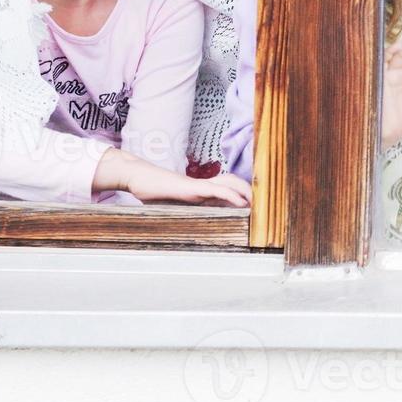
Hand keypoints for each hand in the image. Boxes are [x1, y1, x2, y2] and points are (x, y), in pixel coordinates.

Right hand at [96, 150, 251, 206]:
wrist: (137, 177)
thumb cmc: (153, 191)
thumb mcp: (170, 205)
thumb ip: (181, 210)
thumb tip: (187, 223)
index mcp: (200, 190)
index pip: (227, 188)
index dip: (241, 194)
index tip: (254, 206)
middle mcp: (202, 185)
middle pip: (233, 183)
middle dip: (249, 191)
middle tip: (263, 204)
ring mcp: (197, 185)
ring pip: (229, 184)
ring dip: (246, 192)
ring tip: (258, 203)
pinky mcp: (190, 187)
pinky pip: (215, 190)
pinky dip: (230, 195)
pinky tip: (240, 203)